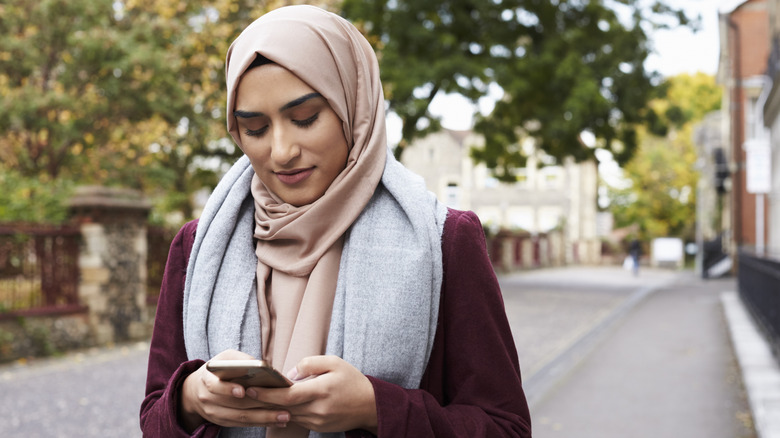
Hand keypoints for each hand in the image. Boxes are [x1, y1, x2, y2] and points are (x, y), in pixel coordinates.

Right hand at [179, 349, 290, 431]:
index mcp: (207, 380)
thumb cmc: (217, 370)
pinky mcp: (222, 422)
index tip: (243, 391)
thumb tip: (264, 365)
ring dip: (265, 418)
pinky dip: (261, 423)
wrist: (194, 391)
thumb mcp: (224, 358)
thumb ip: (241, 359)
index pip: (215, 386)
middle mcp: (208, 399)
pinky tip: (277, 421)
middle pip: (235, 405)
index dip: (228, 389)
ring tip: (285, 415)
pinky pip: (243, 424)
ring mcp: (214, 413)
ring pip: (241, 418)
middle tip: (282, 404)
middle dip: (260, 404)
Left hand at [247, 355, 377, 433]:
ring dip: (271, 408)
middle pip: (283, 407)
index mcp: (321, 390)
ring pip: (288, 415)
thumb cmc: (352, 380)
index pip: (288, 395)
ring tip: (254, 398)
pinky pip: (297, 420)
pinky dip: (284, 412)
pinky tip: (274, 406)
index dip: (267, 393)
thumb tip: (289, 373)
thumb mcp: (334, 362)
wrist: (370, 405)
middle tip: (244, 393)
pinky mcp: (318, 427)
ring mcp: (317, 421)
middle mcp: (318, 409)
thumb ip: (309, 363)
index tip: (250, 388)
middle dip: (262, 401)